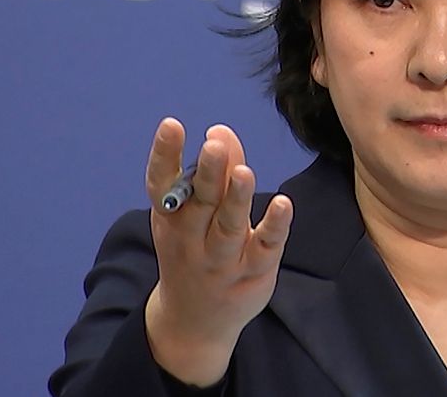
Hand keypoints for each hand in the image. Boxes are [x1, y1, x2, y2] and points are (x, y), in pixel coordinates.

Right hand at [142, 117, 293, 385]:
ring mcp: (221, 260)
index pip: (162, 184)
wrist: (193, 322)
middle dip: (209, 174)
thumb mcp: (192, 214)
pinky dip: (274, 228)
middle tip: (214, 145)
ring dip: (237, 200)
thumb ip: (213, 173)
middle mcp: (191, 239)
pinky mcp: (252, 274)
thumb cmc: (193, 251)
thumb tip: (221, 131)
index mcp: (171, 218)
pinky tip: (283, 204)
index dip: (165, 155)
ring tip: (245, 172)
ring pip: (229, 228)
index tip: (172, 125)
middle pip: (201, 203)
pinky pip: (264, 249)